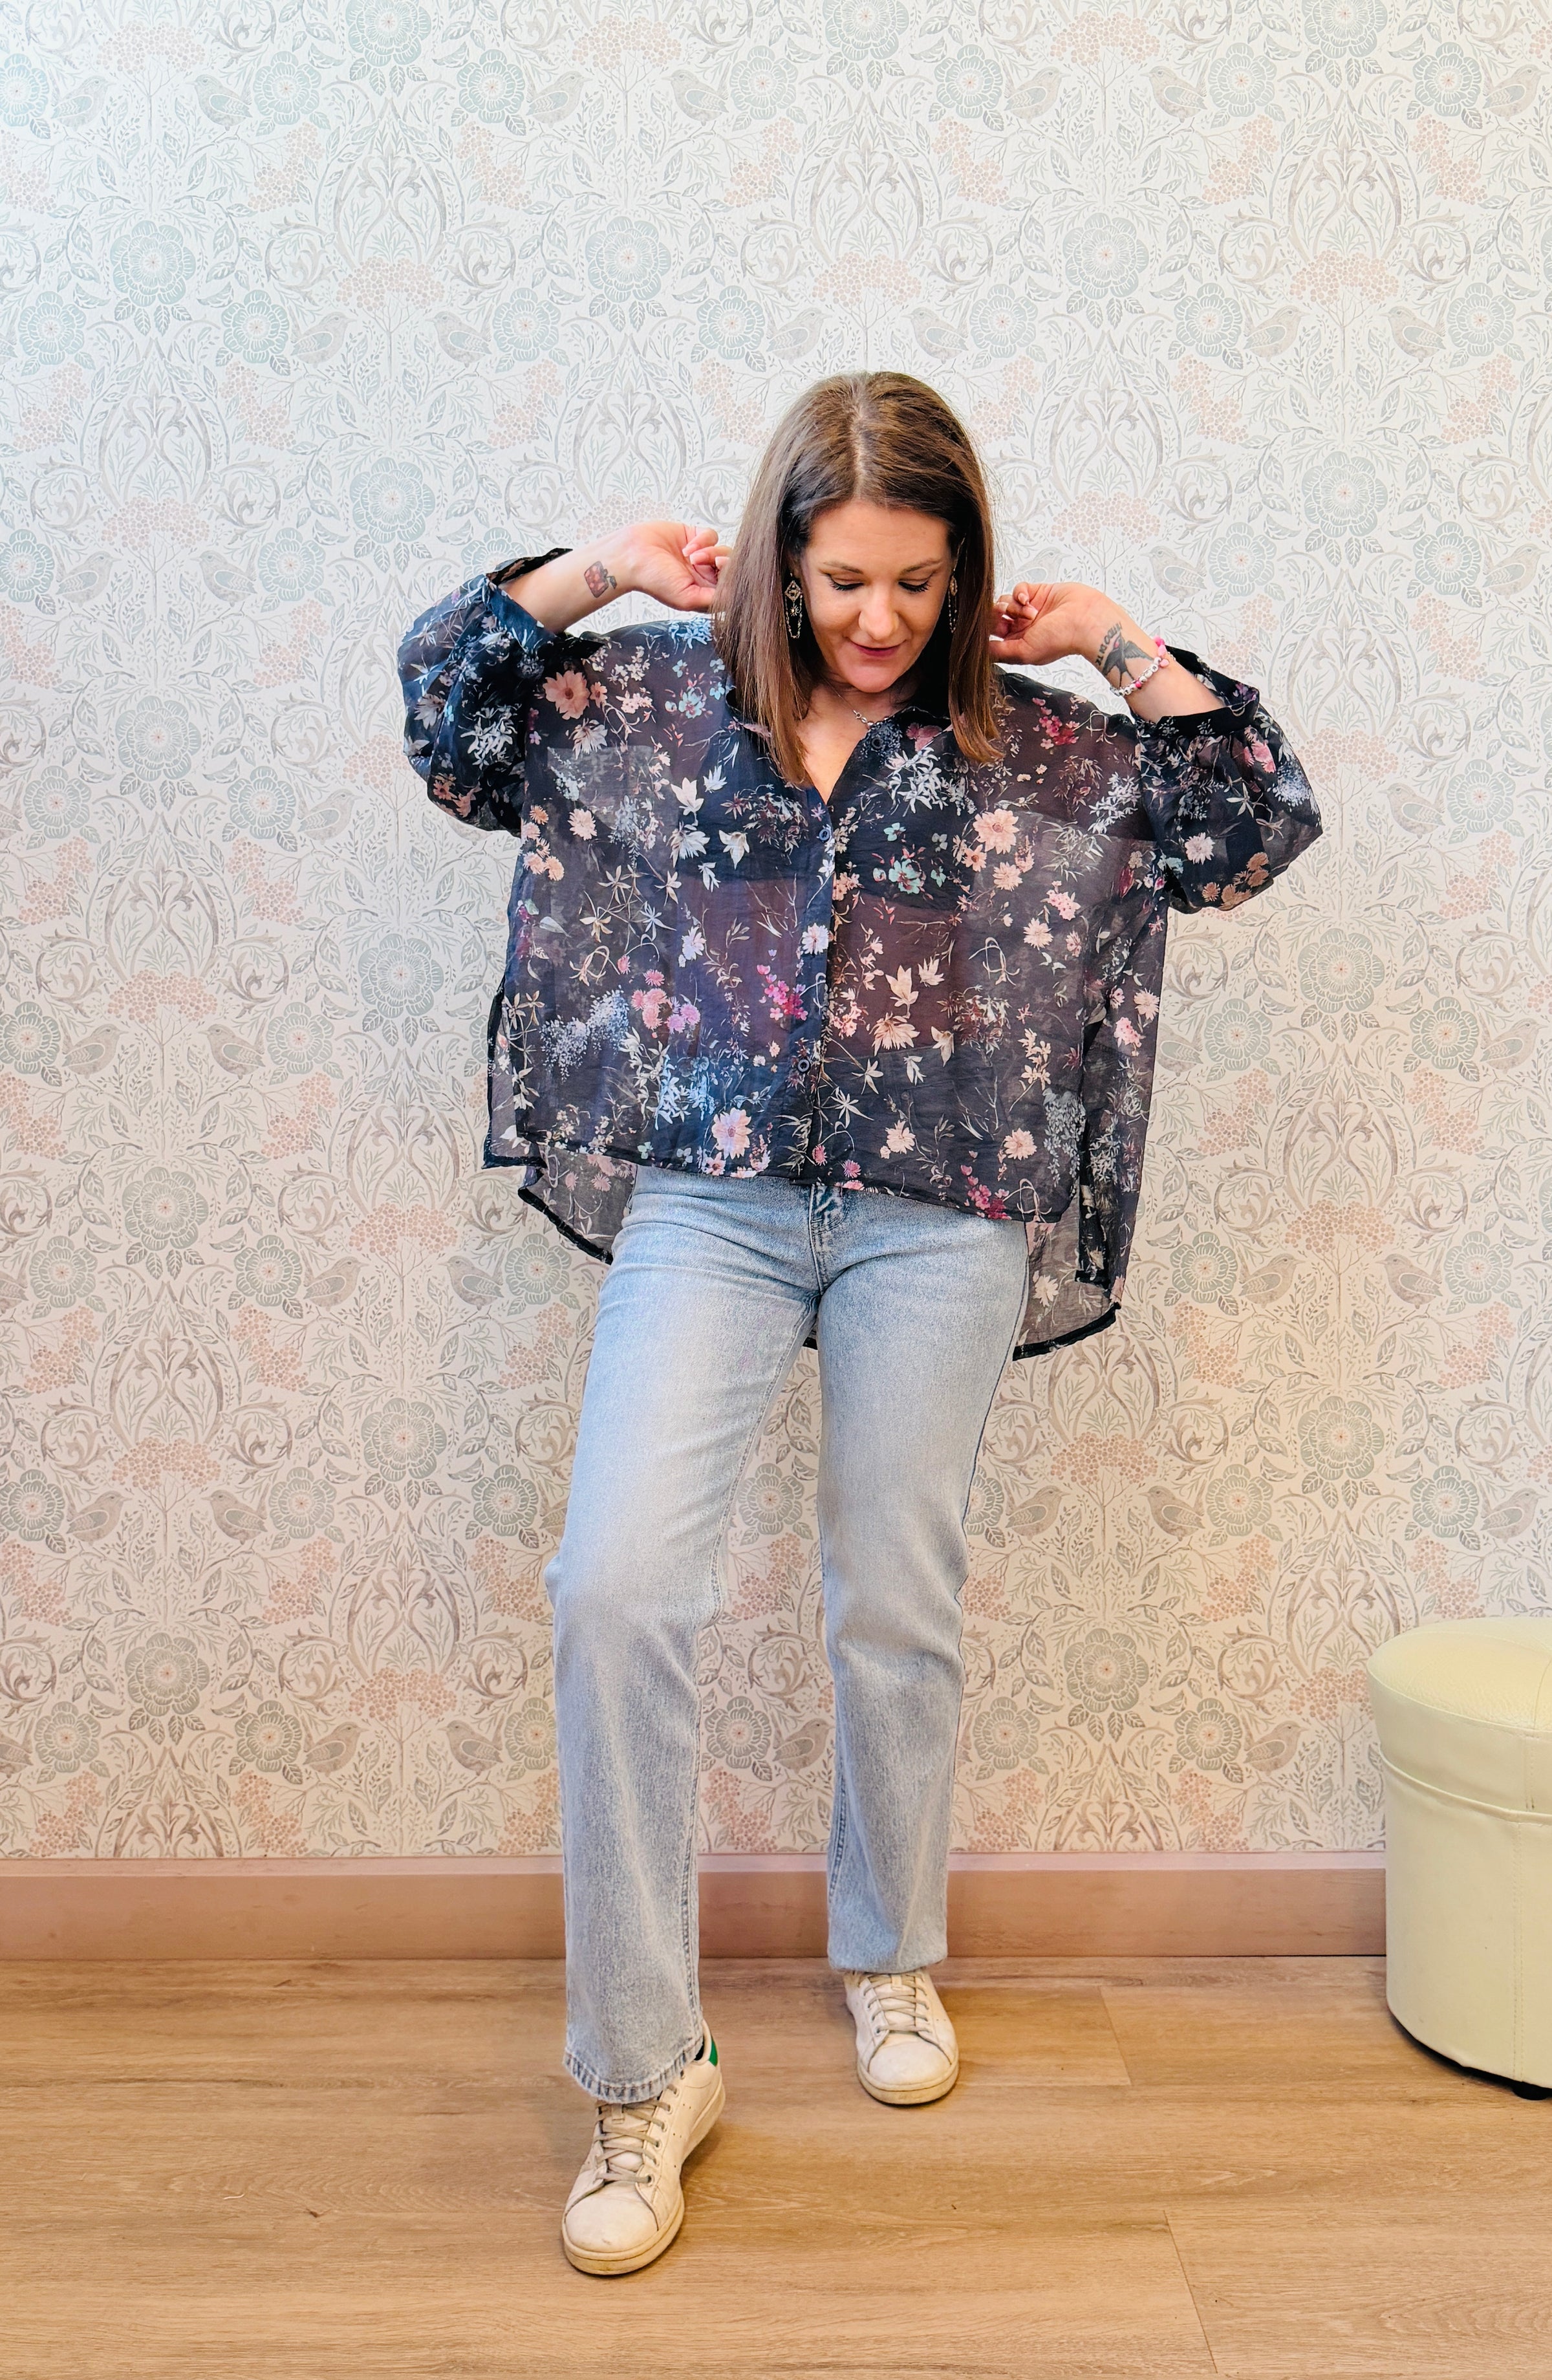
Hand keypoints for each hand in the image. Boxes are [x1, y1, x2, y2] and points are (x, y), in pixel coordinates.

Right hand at [619, 519, 732, 613]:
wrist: (633, 555)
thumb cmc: (654, 580)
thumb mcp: (688, 598)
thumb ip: (715, 599)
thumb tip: (737, 597)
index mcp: (704, 593)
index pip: (732, 588)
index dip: (735, 582)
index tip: (727, 577)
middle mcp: (705, 576)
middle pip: (732, 569)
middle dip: (727, 565)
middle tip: (716, 564)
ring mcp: (701, 556)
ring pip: (724, 551)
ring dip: (711, 553)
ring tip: (692, 558)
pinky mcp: (695, 537)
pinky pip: (712, 536)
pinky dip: (703, 541)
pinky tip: (688, 548)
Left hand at [987, 580, 1103, 668]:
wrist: (1085, 619)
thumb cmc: (1060, 639)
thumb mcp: (1024, 652)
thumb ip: (999, 652)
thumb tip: (979, 652)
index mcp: (1019, 644)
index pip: (993, 636)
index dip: (987, 630)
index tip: (988, 627)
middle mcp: (1023, 627)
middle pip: (996, 617)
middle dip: (997, 615)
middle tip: (1004, 616)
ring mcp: (1030, 609)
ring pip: (1005, 601)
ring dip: (1012, 605)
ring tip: (1029, 613)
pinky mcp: (1038, 592)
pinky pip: (1018, 588)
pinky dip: (1020, 592)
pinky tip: (1028, 600)